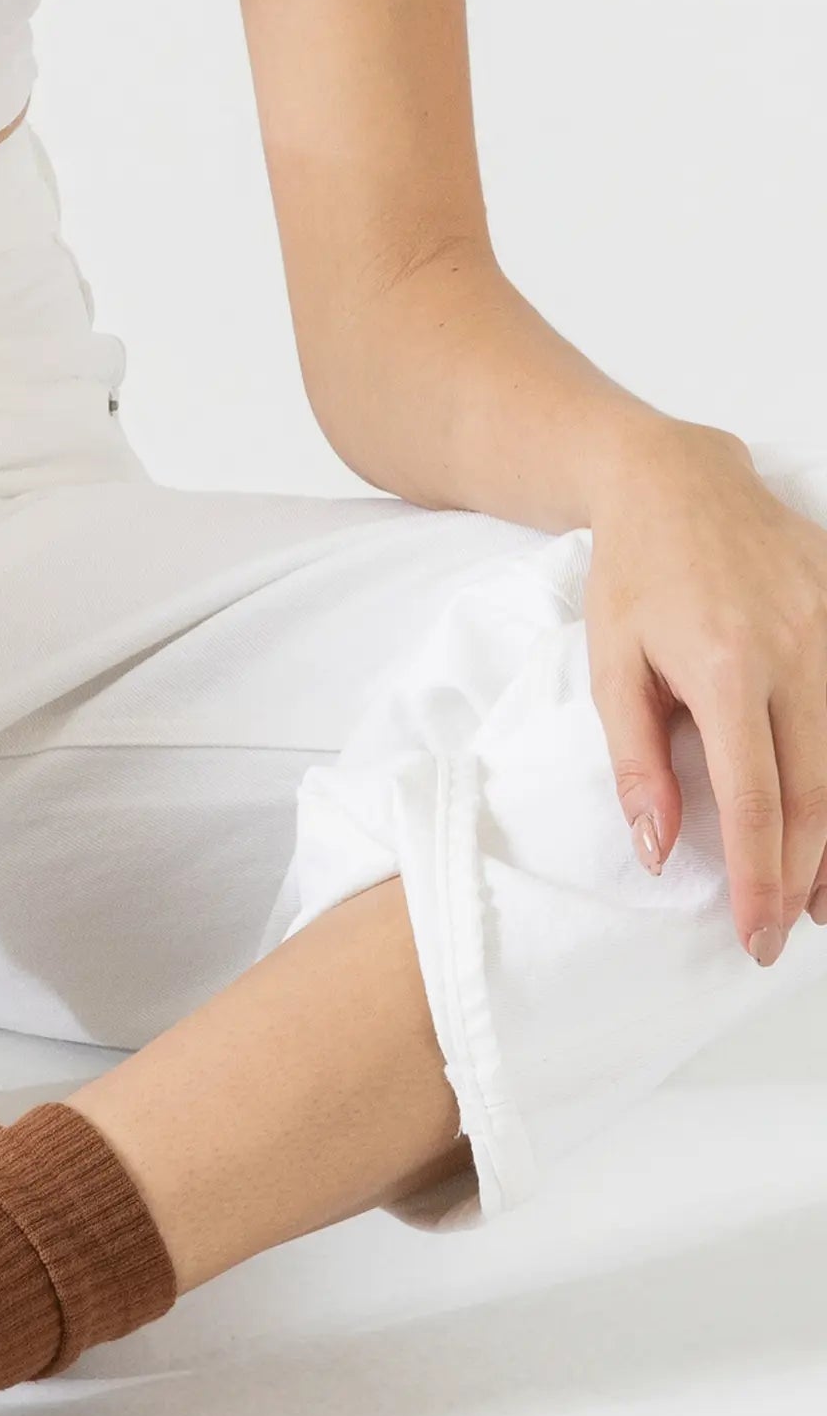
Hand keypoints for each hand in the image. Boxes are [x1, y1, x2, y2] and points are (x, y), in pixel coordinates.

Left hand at [587, 419, 826, 963]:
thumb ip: (635, 762)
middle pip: (820, 789)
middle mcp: (798, 649)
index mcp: (725, 666)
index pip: (755, 798)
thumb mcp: (610, 668)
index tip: (753, 934)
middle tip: (784, 932)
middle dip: (806, 874)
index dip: (760, 876)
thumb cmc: (635, 578)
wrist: (679, 481)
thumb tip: (660, 849)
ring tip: (825, 902)